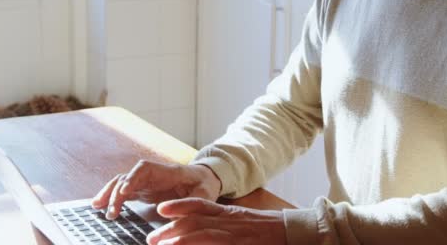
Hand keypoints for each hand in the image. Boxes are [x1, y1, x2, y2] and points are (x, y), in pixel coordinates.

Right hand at [92, 160, 221, 219]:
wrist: (205, 178)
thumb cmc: (205, 185)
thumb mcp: (203, 195)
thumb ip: (189, 204)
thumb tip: (169, 216)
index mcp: (169, 171)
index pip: (145, 169)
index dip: (133, 178)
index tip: (124, 191)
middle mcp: (154, 174)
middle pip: (129, 176)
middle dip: (116, 191)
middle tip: (110, 210)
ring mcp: (147, 181)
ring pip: (122, 182)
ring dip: (109, 193)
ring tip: (98, 207)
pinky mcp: (143, 190)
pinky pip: (124, 191)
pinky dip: (112, 198)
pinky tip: (102, 207)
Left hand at [146, 198, 286, 244]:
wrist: (295, 232)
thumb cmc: (272, 231)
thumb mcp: (246, 226)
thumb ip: (228, 227)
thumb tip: (206, 233)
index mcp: (231, 213)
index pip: (201, 204)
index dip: (180, 205)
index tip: (162, 208)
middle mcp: (230, 220)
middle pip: (194, 219)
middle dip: (170, 228)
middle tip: (151, 238)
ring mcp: (234, 232)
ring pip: (200, 231)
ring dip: (176, 237)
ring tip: (159, 244)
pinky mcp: (239, 243)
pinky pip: (213, 242)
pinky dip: (195, 244)